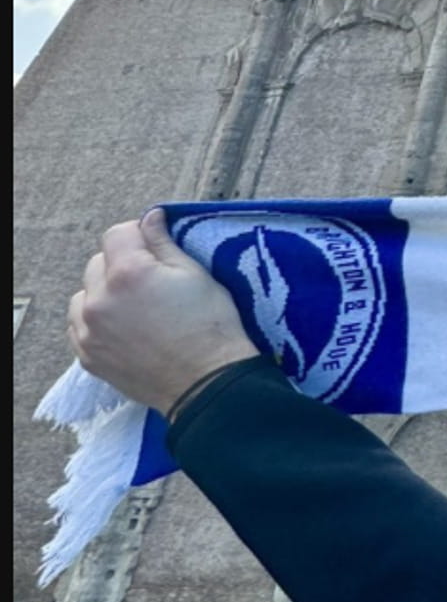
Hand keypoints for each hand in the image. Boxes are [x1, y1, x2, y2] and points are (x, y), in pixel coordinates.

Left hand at [68, 209, 259, 416]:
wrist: (209, 385)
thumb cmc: (212, 328)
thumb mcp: (197, 275)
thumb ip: (164, 243)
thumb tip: (150, 216)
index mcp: (127, 272)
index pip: (118, 233)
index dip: (140, 236)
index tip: (156, 248)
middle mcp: (99, 299)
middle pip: (98, 263)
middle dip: (122, 266)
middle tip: (153, 284)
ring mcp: (89, 329)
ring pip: (85, 295)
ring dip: (104, 295)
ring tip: (136, 310)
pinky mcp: (88, 355)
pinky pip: (80, 326)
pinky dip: (97, 322)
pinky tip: (125, 330)